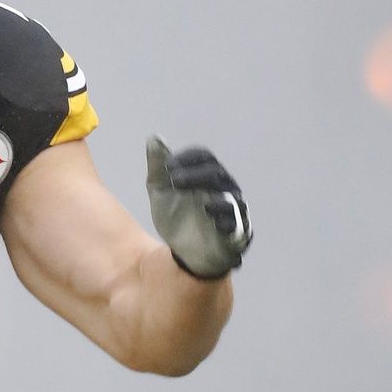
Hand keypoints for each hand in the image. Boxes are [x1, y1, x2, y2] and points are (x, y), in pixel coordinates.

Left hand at [145, 137, 251, 279]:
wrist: (182, 253)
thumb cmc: (176, 217)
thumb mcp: (161, 191)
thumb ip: (158, 167)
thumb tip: (153, 138)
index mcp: (207, 175)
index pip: (204, 156)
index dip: (187, 158)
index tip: (167, 166)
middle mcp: (224, 189)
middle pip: (216, 174)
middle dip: (195, 175)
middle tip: (174, 180)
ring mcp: (233, 212)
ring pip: (230, 199)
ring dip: (214, 198)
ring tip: (200, 201)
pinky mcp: (237, 234)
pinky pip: (237, 225)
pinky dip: (226, 221)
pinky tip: (212, 218)